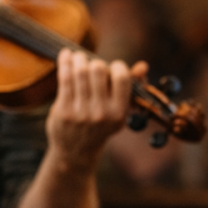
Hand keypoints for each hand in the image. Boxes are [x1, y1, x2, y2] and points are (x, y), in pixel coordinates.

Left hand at [46, 48, 146, 169]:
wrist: (76, 151)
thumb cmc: (99, 125)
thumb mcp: (118, 111)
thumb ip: (130, 87)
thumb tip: (144, 66)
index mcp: (119, 113)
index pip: (122, 78)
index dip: (117, 66)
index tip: (112, 68)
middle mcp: (101, 113)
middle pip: (98, 69)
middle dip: (95, 62)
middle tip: (91, 66)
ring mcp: (81, 112)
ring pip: (80, 71)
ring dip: (78, 59)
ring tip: (78, 58)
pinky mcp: (63, 111)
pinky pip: (64, 78)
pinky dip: (64, 62)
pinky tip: (65, 55)